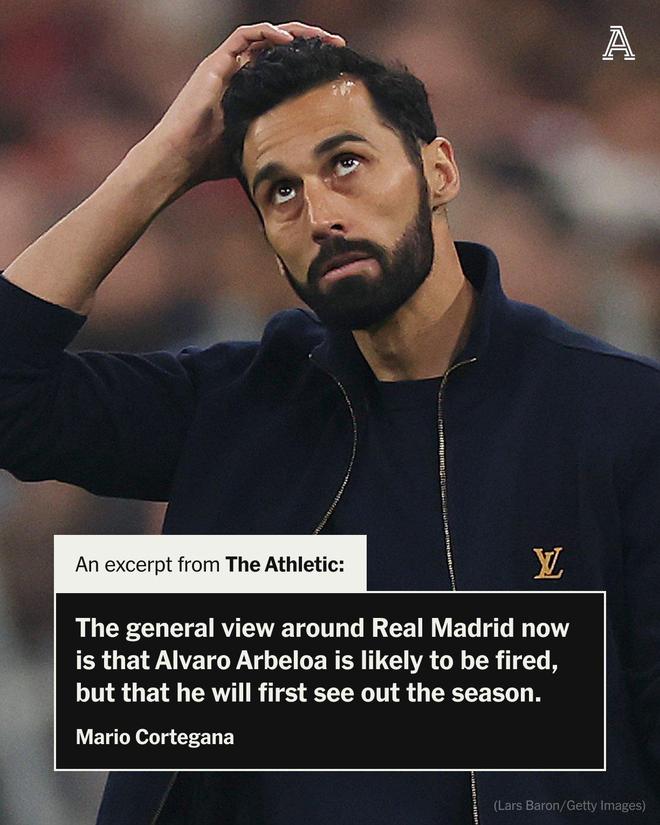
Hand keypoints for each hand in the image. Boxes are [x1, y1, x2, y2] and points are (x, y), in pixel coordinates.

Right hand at [142, 22, 344, 189]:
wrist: (179, 160)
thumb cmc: (211, 161)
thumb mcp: (255, 148)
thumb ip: (276, 143)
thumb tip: (308, 157)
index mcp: (250, 90)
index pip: (284, 65)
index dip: (310, 62)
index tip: (336, 66)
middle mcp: (238, 72)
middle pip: (279, 46)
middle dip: (310, 41)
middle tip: (336, 45)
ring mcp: (226, 65)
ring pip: (264, 35)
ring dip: (294, 32)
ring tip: (319, 37)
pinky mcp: (215, 63)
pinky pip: (243, 36)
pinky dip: (267, 32)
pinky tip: (289, 40)